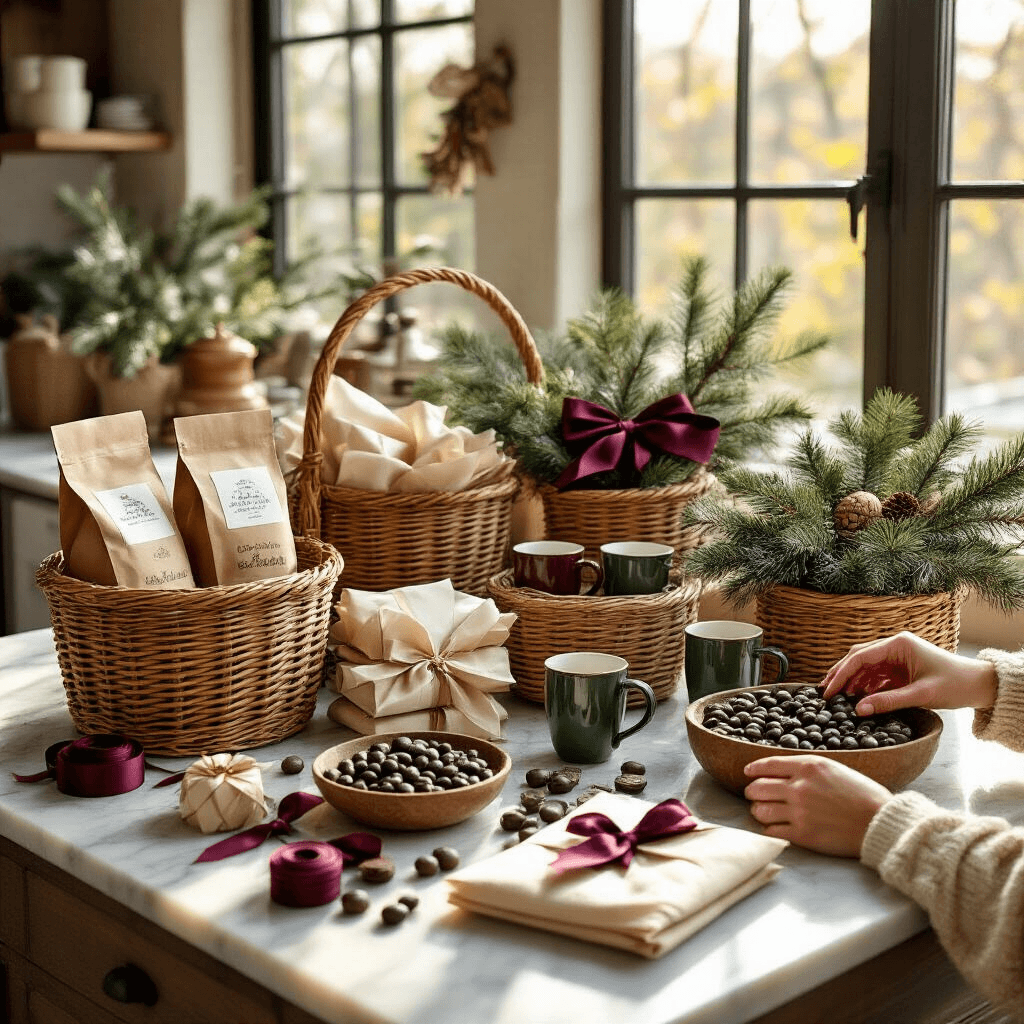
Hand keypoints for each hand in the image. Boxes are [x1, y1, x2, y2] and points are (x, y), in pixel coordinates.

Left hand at [743, 755, 890, 856]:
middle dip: (753, 792)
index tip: (748, 772)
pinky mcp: (802, 834)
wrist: (880, 822)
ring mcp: (799, 811)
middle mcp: (799, 787)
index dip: (754, 769)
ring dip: (758, 811)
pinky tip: (775, 828)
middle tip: (754, 796)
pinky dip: (769, 829)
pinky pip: (771, 831)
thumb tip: (783, 773)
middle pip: (757, 788)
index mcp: (808, 766)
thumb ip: (807, 770)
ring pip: (760, 810)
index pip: (768, 765)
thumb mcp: (834, 769)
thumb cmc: (863, 795)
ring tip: (763, 812)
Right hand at [820, 631, 996, 716]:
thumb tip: (858, 710)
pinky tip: (856, 698)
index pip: (860, 656)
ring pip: (864, 667)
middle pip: (858, 658)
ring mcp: (897, 657)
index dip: (840, 674)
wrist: (979, 685)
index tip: (828, 691)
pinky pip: (875, 676)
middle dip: (840, 675)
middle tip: (824, 693)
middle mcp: (894, 646)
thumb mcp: (920, 695)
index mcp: (898, 644)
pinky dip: (864, 686)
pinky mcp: (900, 668)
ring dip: (850, 681)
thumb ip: (888, 701)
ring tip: (836, 698)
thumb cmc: (955, 685)